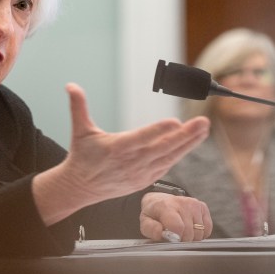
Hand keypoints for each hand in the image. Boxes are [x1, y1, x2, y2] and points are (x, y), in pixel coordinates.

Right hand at [32, 83, 209, 225]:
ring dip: (188, 143)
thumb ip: (78, 107)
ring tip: (203, 129)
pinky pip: (166, 165)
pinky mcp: (144, 180)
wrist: (80, 187)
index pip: (141, 138)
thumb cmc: (82, 157)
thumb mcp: (79, 131)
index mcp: (116, 148)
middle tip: (202, 122)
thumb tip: (71, 86)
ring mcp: (140, 173)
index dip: (158, 131)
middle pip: (162, 148)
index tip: (175, 122)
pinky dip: (179, 154)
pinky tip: (191, 143)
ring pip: (169, 157)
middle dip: (185, 135)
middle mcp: (131, 162)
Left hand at [140, 192, 212, 240]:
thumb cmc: (154, 214)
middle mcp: (182, 203)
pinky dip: (200, 233)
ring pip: (199, 232)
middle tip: (175, 235)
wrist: (160, 201)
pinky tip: (190, 228)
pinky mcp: (202, 206)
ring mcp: (193, 204)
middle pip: (190, 232)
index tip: (171, 238)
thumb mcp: (145, 222)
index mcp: (165, 206)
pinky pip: (207, 229)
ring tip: (181, 230)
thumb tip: (161, 233)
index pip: (178, 227)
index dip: (176, 237)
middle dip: (182, 239)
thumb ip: (151, 229)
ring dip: (192, 236)